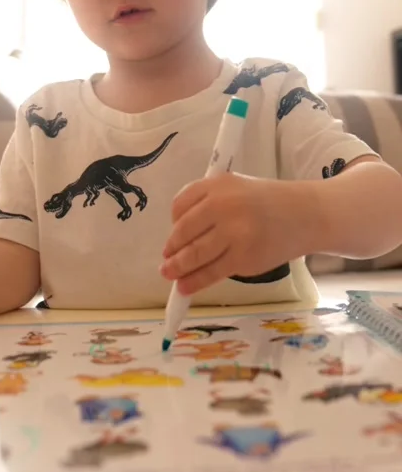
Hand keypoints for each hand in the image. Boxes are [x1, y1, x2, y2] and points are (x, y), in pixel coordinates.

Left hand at [160, 173, 300, 295]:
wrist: (306, 214)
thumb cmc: (267, 201)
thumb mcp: (236, 188)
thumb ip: (209, 203)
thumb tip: (179, 237)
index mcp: (217, 184)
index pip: (181, 205)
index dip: (173, 222)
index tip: (173, 234)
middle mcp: (223, 205)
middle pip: (184, 231)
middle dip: (172, 249)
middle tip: (165, 260)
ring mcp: (234, 232)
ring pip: (195, 254)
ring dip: (178, 267)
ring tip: (168, 274)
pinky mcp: (244, 257)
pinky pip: (212, 272)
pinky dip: (195, 282)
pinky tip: (185, 287)